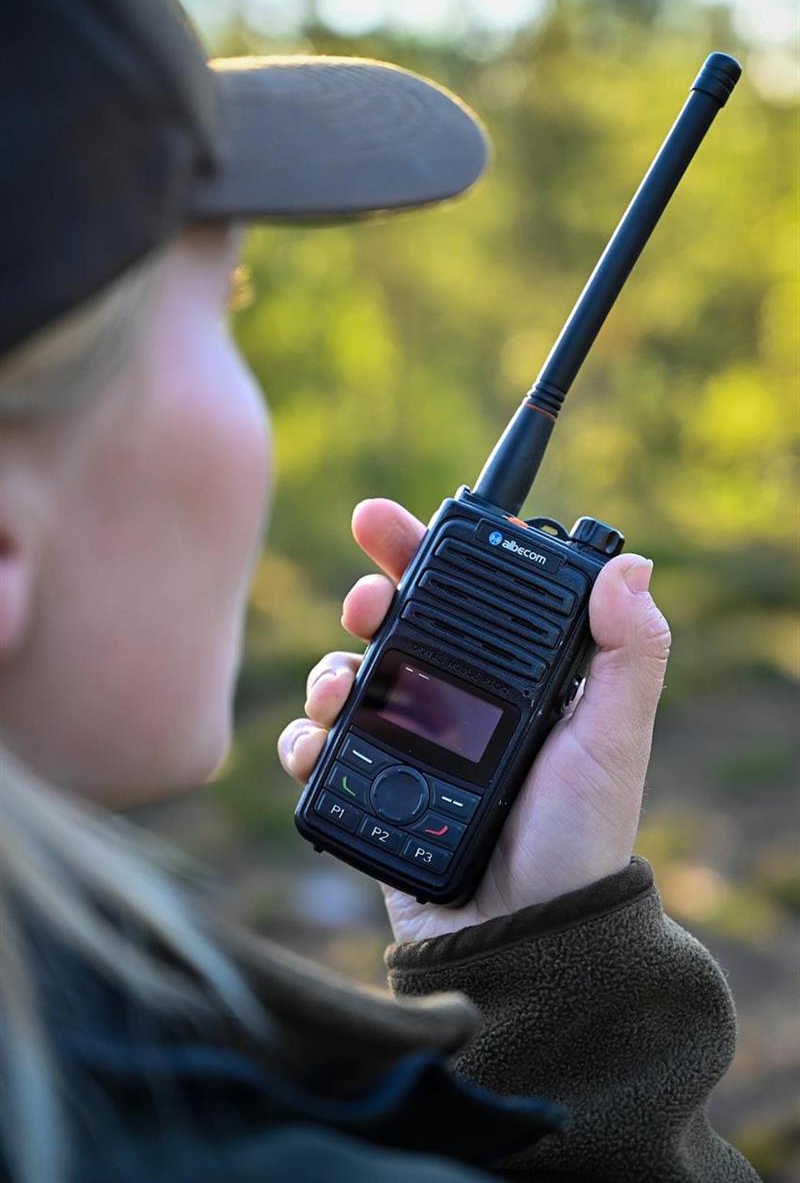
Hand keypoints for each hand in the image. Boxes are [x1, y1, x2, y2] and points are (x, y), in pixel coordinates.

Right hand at [278, 498, 670, 944]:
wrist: (523, 937)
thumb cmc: (580, 839)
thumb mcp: (613, 738)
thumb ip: (628, 653)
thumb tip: (629, 565)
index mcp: (511, 677)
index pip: (466, 593)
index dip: (425, 551)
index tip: (389, 524)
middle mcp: (456, 701)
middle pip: (396, 623)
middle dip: (369, 598)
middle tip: (365, 604)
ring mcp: (409, 742)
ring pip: (349, 675)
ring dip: (330, 669)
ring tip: (339, 692)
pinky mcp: (371, 786)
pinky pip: (322, 744)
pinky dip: (307, 737)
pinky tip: (318, 746)